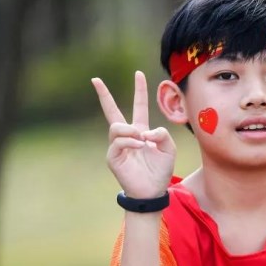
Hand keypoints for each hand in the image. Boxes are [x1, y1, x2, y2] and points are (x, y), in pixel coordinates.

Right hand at [92, 72, 175, 197]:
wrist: (153, 191)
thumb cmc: (161, 171)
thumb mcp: (169, 148)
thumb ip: (162, 134)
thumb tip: (144, 131)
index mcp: (141, 131)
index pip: (139, 106)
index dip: (140, 90)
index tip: (138, 74)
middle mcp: (127, 136)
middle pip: (112, 111)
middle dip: (104, 95)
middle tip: (96, 80)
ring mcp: (118, 146)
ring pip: (116, 127)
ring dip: (130, 131)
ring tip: (141, 140)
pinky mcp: (113, 157)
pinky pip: (118, 142)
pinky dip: (130, 142)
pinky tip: (139, 146)